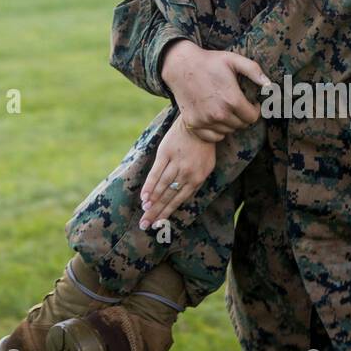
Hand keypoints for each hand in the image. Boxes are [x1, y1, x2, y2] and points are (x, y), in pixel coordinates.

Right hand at [139, 114, 216, 229]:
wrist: (198, 125)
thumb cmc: (203, 149)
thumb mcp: (206, 168)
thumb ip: (195, 184)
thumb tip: (182, 199)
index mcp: (197, 179)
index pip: (179, 200)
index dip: (168, 212)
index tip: (158, 224)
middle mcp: (186, 173)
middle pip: (169, 196)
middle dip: (156, 212)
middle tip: (145, 225)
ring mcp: (175, 163)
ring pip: (162, 187)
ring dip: (153, 201)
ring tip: (144, 213)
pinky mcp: (165, 153)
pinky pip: (156, 172)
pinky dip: (150, 185)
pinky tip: (144, 197)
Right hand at [160, 39, 269, 141]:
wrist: (180, 66)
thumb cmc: (210, 61)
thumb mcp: (234, 60)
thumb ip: (254, 71)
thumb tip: (270, 84)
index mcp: (232, 100)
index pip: (252, 117)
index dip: (255, 111)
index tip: (252, 104)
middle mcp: (219, 114)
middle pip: (241, 125)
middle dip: (243, 116)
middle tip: (237, 105)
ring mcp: (205, 121)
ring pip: (228, 131)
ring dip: (230, 123)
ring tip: (226, 109)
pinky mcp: (193, 124)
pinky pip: (213, 137)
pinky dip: (217, 131)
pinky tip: (215, 118)